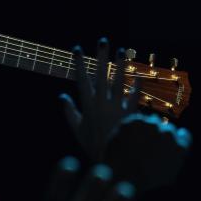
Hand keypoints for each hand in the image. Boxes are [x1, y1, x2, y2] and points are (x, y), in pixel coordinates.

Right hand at [62, 38, 139, 163]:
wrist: (114, 160)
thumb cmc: (93, 145)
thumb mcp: (77, 130)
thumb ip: (69, 112)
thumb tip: (61, 96)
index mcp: (88, 105)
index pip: (82, 79)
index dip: (79, 63)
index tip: (77, 48)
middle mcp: (103, 103)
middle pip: (102, 75)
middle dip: (102, 57)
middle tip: (103, 40)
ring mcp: (118, 106)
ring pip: (120, 81)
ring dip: (121, 65)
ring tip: (122, 50)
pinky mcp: (131, 113)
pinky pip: (135, 95)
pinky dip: (137, 84)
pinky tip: (139, 74)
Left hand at [104, 113, 191, 194]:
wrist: (122, 176)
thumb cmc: (146, 181)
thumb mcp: (169, 176)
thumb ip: (176, 159)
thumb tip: (178, 148)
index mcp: (180, 147)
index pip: (184, 136)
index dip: (177, 139)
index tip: (168, 144)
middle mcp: (168, 133)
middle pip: (168, 128)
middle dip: (161, 135)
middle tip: (148, 145)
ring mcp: (151, 125)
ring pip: (152, 122)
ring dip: (147, 130)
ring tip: (136, 143)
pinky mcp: (135, 121)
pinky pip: (136, 121)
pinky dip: (133, 128)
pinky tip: (127, 140)